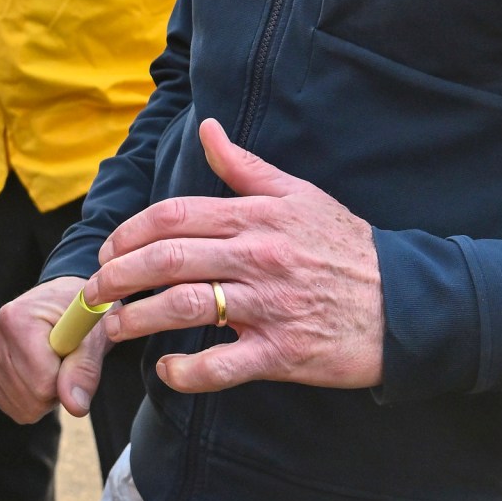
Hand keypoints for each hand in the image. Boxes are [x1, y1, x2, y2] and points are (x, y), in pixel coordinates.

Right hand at [0, 275, 106, 424]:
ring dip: (43, 395)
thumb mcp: (92, 338)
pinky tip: (36, 373)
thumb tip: (75, 407)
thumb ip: (84, 371)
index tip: (73, 358)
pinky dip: (29, 399)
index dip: (67, 380)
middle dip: (55, 389)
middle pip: (30, 398)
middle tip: (64, 361)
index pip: (42, 383)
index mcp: (16, 318)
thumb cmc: (79, 317)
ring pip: (20, 406)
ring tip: (51, 365)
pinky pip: (10, 405)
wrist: (60, 303)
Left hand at [90, 119, 384, 392]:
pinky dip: (186, 372)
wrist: (408, 303)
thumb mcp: (300, 195)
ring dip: (136, 320)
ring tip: (113, 329)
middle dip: (118, 276)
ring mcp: (268, 307)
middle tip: (94, 293)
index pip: (174, 217)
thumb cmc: (348, 247)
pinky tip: (166, 370)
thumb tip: (208, 128)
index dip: (130, 233)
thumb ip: (246, 166)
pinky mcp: (281, 353)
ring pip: (182, 308)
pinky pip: (221, 366)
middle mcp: (257, 257)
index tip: (109, 251)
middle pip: (166, 260)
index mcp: (256, 217)